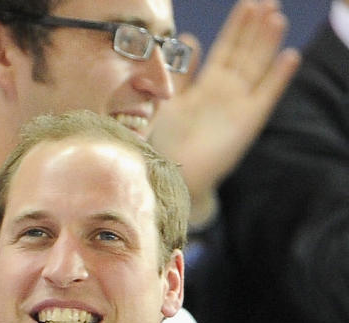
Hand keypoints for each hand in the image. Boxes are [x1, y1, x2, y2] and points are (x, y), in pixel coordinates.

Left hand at [150, 0, 298, 221]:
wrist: (166, 176)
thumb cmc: (160, 142)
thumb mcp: (165, 99)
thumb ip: (180, 71)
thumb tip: (188, 39)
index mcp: (205, 85)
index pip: (226, 48)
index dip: (237, 26)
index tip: (247, 3)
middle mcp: (225, 93)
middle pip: (246, 52)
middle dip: (256, 27)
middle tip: (269, 0)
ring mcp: (238, 106)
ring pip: (257, 67)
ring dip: (268, 43)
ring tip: (276, 17)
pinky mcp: (248, 123)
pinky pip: (266, 96)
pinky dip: (278, 78)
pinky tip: (290, 56)